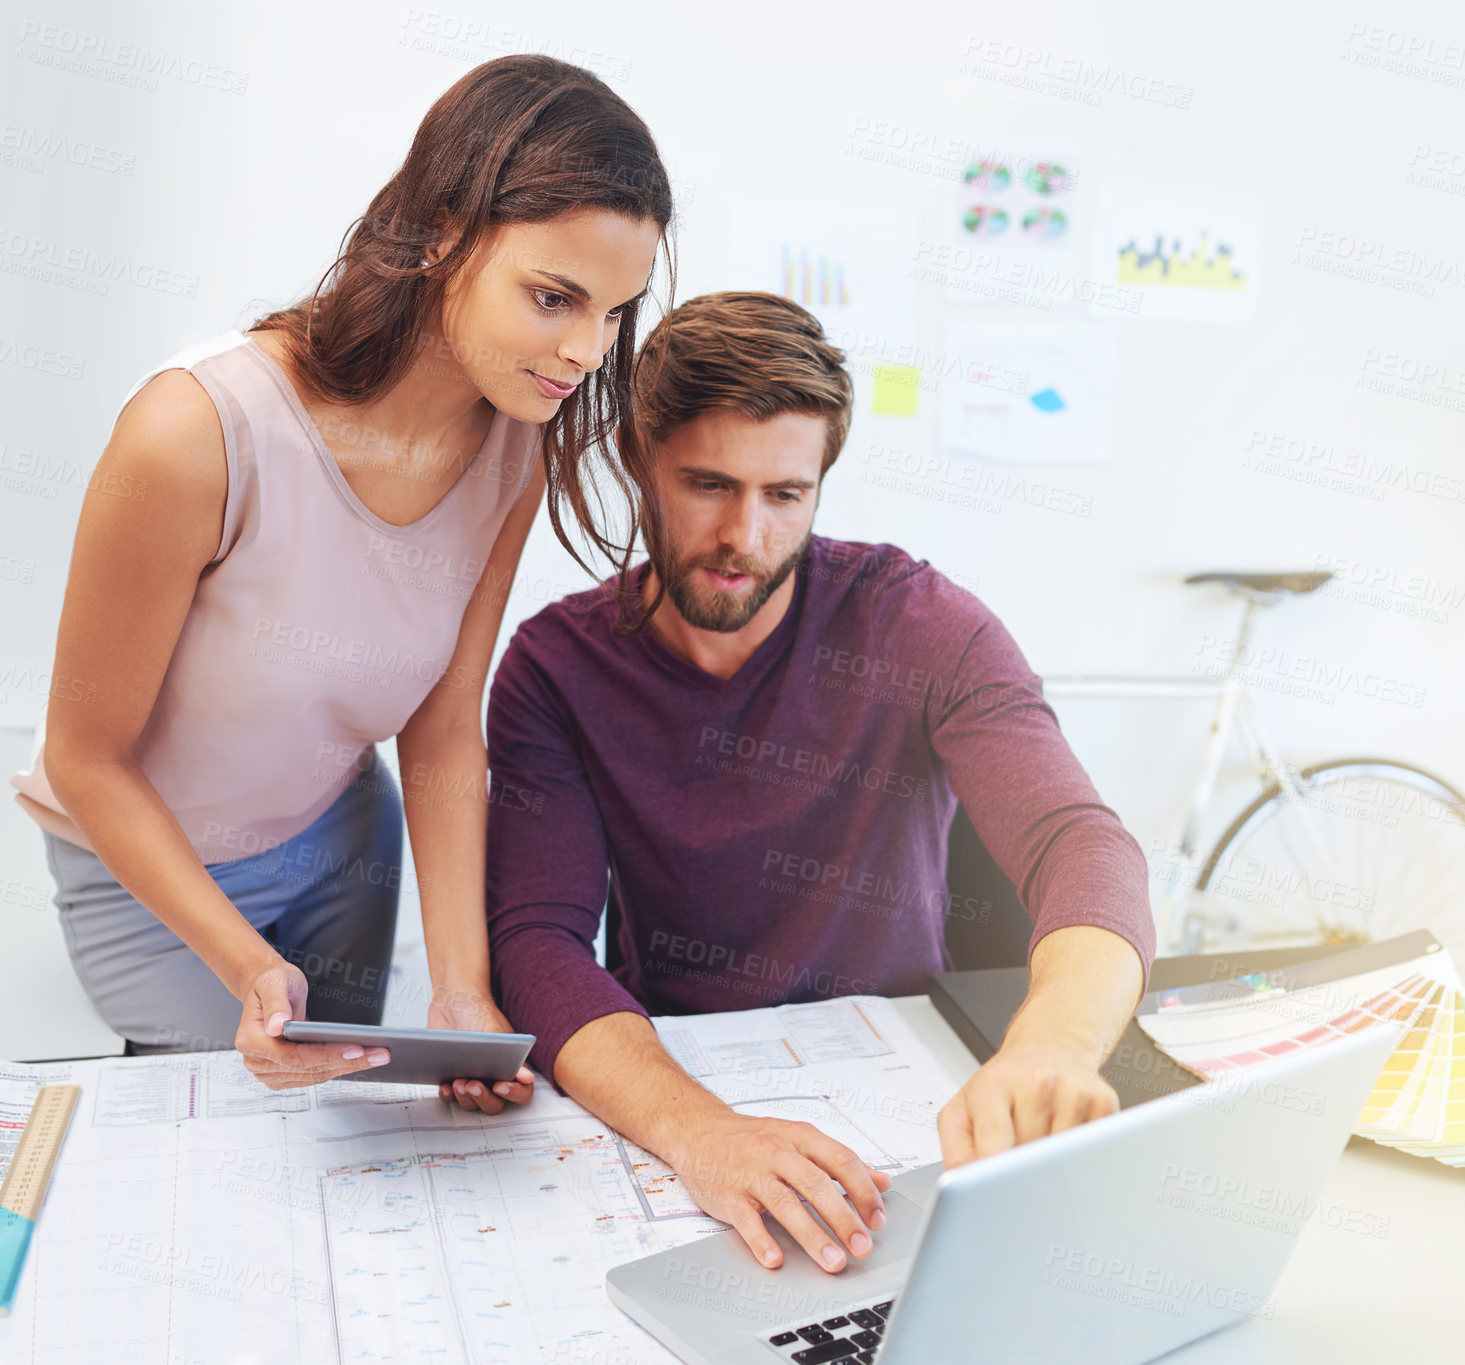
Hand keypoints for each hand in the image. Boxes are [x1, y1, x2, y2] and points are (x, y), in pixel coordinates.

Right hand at [236, 960, 389, 1089]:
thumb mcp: (274, 983)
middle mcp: (257, 1062)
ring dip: (347, 1067)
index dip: (326, 1055)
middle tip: (380, 1054)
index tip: (356, 1049)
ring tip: (377, 1056)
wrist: (269, 991)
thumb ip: (276, 1004)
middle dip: (348, 1061)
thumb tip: (276, 1025)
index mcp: (251, 1041)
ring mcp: (269, 1072)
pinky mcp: (282, 1075)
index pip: (294, 1056)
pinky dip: (337, 1067)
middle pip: (309, 1069)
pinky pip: (314, 1076)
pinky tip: (359, 1059)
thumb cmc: (272, 984)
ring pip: (315, 1076)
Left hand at [429, 987, 534, 1113]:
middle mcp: (493, 1076)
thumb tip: (526, 1078)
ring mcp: (472, 1078)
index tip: (500, 1086)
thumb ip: (510, 1056)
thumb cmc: (479, 1012)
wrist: (453, 1002)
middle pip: (495, 1103)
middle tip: (474, 1085)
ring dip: (466, 1098)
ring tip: (458, 1082)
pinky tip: (446, 1086)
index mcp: (511, 1065)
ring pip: (472, 1104)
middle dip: (484, 1098)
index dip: (514, 1094)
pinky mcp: (451, 1078)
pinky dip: (448, 1096)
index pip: (522, 1091)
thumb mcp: (497, 1033)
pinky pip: (451, 1098)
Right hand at [663, 1111, 891, 1273]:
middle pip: (815, 1185)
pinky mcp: (728, 1195)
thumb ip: (840, 1161)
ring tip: (832, 1261)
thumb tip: (883, 1181)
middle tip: (862, 1247)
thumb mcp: (800, 1139)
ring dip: (812, 1235)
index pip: (840, 1161)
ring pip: (785, 1204)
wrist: (699, 1131)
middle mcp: (777, 1152)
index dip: (862, 1190)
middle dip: (843, 1218)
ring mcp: (751, 1173)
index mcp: (800, 1137)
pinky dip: (761, 1241)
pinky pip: (746, 1220)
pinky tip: (775, 1259)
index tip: (878, 1219)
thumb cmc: (754, 1139)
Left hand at [938, 1040, 1118, 1167]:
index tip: (993, 1196)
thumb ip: (956, 1149)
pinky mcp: (1104, 1103)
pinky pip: (1092, 1153)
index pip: (994, 1140)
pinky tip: (1064, 1138)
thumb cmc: (1003, 1084)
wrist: (1048, 1048)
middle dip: (1021, 1174)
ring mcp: (1074, 1092)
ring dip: (1052, 1168)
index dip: (993, 1174)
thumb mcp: (963, 1108)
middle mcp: (1037, 1083)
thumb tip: (965, 1184)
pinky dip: (1078, 1158)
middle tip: (1015, 1165)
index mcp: (996, 1084)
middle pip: (1030, 1157)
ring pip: (1063, 1160)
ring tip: (1040, 1143)